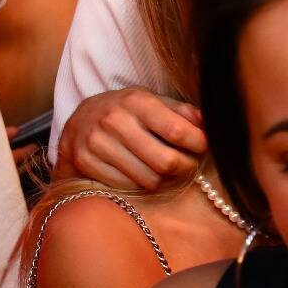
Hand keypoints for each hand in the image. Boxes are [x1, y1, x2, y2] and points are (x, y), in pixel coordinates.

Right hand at [56, 86, 206, 190]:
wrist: (78, 122)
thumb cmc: (125, 112)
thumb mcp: (151, 102)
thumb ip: (180, 111)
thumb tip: (208, 123)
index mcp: (136, 101)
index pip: (178, 131)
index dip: (198, 144)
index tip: (202, 146)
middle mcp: (114, 120)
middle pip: (166, 162)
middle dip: (185, 167)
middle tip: (187, 164)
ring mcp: (97, 143)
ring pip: (149, 179)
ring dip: (163, 178)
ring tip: (162, 168)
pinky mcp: (86, 162)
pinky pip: (128, 186)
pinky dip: (138, 183)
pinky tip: (138, 171)